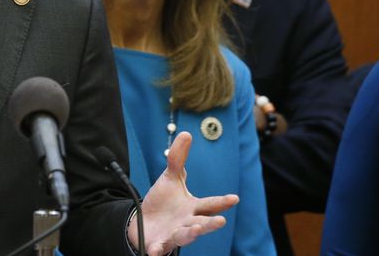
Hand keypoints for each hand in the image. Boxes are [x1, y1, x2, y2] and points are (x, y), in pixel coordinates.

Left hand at [129, 132, 238, 255]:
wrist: (144, 221)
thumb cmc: (163, 202)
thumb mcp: (171, 178)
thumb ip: (178, 159)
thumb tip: (186, 133)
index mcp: (193, 208)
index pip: (210, 205)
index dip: (222, 202)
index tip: (234, 198)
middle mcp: (188, 223)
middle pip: (202, 223)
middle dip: (210, 223)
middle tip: (220, 221)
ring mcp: (174, 234)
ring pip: (185, 236)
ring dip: (190, 234)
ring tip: (195, 229)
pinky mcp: (160, 244)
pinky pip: (160, 248)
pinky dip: (159, 251)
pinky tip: (155, 251)